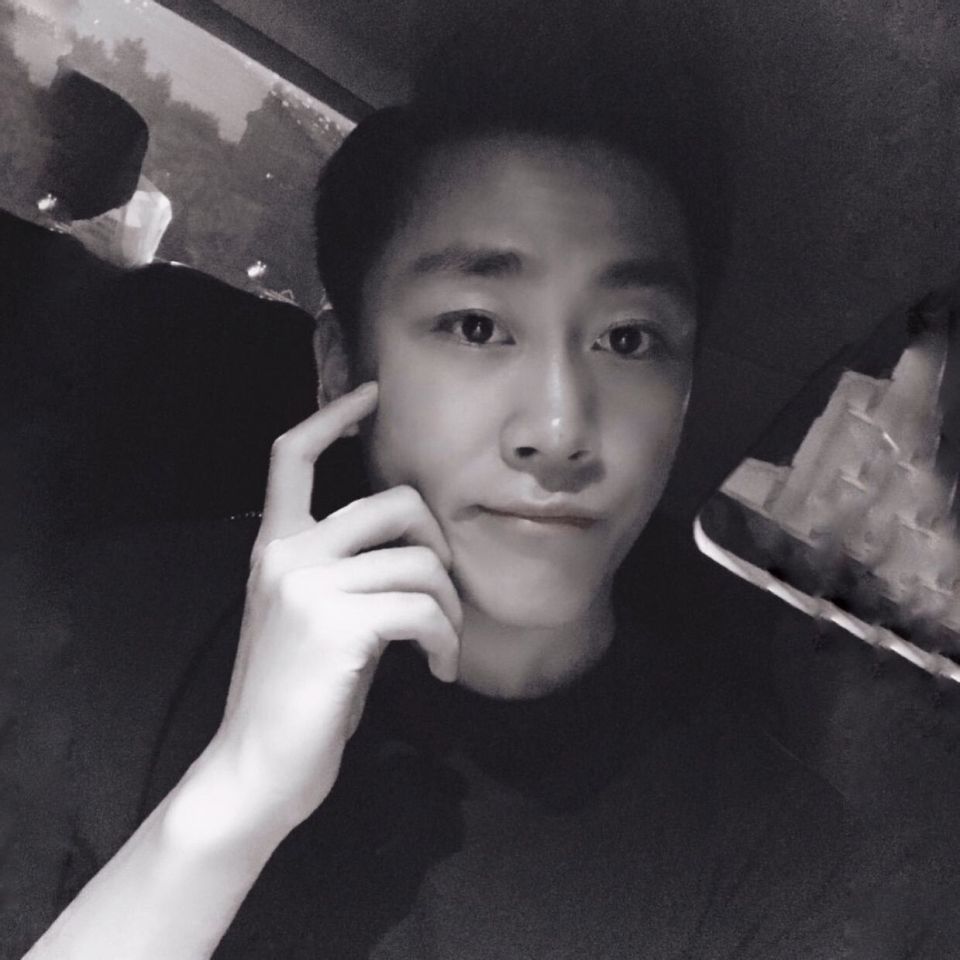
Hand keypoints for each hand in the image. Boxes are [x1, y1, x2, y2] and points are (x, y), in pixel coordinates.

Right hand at [208, 382, 461, 830]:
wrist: (256, 769)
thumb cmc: (295, 698)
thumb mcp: (312, 619)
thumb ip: (344, 574)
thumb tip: (413, 552)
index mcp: (274, 548)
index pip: (291, 456)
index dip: (332, 415)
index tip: (371, 393)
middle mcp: (286, 555)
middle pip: (393, 501)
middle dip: (439, 542)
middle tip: (446, 591)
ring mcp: (309, 587)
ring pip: (420, 563)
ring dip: (450, 608)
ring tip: (444, 646)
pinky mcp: (338, 626)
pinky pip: (424, 609)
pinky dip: (446, 640)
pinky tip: (439, 669)